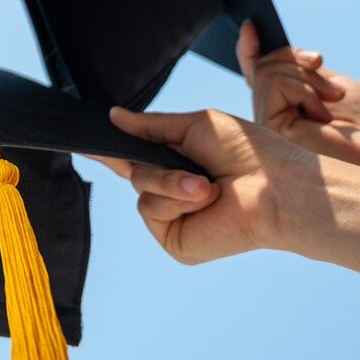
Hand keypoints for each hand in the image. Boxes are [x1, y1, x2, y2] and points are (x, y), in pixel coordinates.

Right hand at [93, 105, 309, 263]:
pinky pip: (151, 210)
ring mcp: (173, 218)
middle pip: (133, 170)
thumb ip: (152, 126)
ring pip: (141, 189)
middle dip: (155, 162)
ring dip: (171, 181)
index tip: (85, 142)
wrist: (275, 185)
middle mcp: (172, 192)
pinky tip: (205, 201)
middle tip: (193, 165)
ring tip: (208, 185)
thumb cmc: (248, 152)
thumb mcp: (194, 126)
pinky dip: (175, 199)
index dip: (110, 151)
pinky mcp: (176, 242)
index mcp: (178, 163)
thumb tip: (113, 117)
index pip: (135, 157)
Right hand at [236, 21, 359, 176]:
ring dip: (306, 76)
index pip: (254, 72)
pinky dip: (305, 89)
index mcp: (285, 105)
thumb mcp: (328, 83)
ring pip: (266, 72)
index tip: (253, 24)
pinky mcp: (271, 130)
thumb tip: (268, 44)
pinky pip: (276, 85)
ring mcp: (268, 125)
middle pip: (262, 65)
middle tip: (326, 73)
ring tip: (332, 99)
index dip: (248, 47)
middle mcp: (270, 116)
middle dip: (294, 58)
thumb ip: (297, 69)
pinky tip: (322, 114)